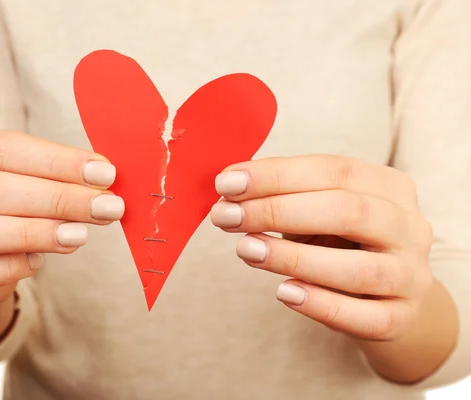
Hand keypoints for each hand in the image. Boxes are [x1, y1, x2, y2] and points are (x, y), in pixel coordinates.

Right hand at [0, 130, 123, 312]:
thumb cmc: (3, 210)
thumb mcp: (22, 182)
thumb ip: (54, 176)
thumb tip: (103, 178)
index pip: (2, 147)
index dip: (57, 161)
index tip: (105, 174)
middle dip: (56, 198)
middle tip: (106, 208)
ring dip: (33, 232)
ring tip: (79, 236)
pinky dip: (7, 267)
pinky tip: (39, 262)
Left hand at [211, 155, 433, 340]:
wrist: (386, 293)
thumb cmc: (341, 242)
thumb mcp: (318, 209)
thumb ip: (282, 196)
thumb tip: (228, 190)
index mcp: (389, 186)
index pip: (334, 170)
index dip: (276, 175)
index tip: (227, 184)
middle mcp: (409, 227)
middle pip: (348, 211)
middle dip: (278, 211)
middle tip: (226, 216)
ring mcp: (411, 275)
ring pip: (359, 268)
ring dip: (294, 258)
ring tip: (246, 250)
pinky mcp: (402, 317)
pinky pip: (366, 316)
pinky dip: (322, 305)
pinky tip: (284, 292)